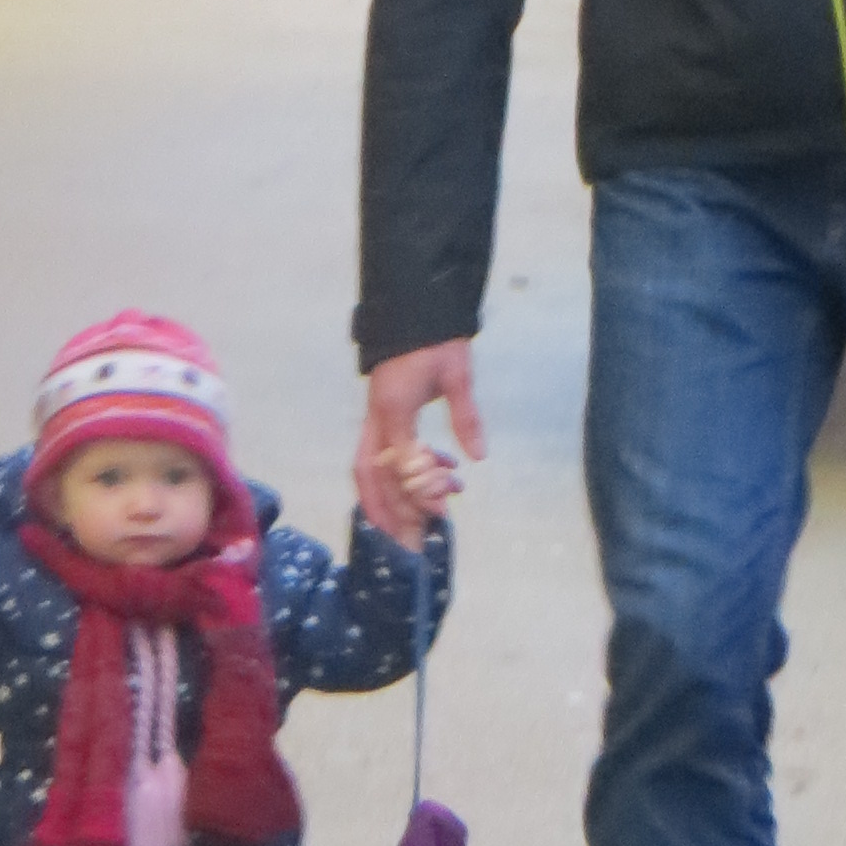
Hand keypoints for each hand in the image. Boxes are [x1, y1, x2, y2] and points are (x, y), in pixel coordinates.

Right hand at [355, 340, 483, 544]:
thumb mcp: (457, 372)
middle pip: (370, 473)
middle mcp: (378, 416)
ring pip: (368, 469)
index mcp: (394, 406)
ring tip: (422, 521)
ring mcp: (375, 416)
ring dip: (388, 500)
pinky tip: (436, 476)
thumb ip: (465, 415)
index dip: (419, 488)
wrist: (414, 304)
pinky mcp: (382, 414)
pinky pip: (378, 456)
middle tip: (412, 540)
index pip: (400, 459)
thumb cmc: (435, 336)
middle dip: (386, 509)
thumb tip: (477, 458)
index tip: (442, 510)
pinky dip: (396, 478)